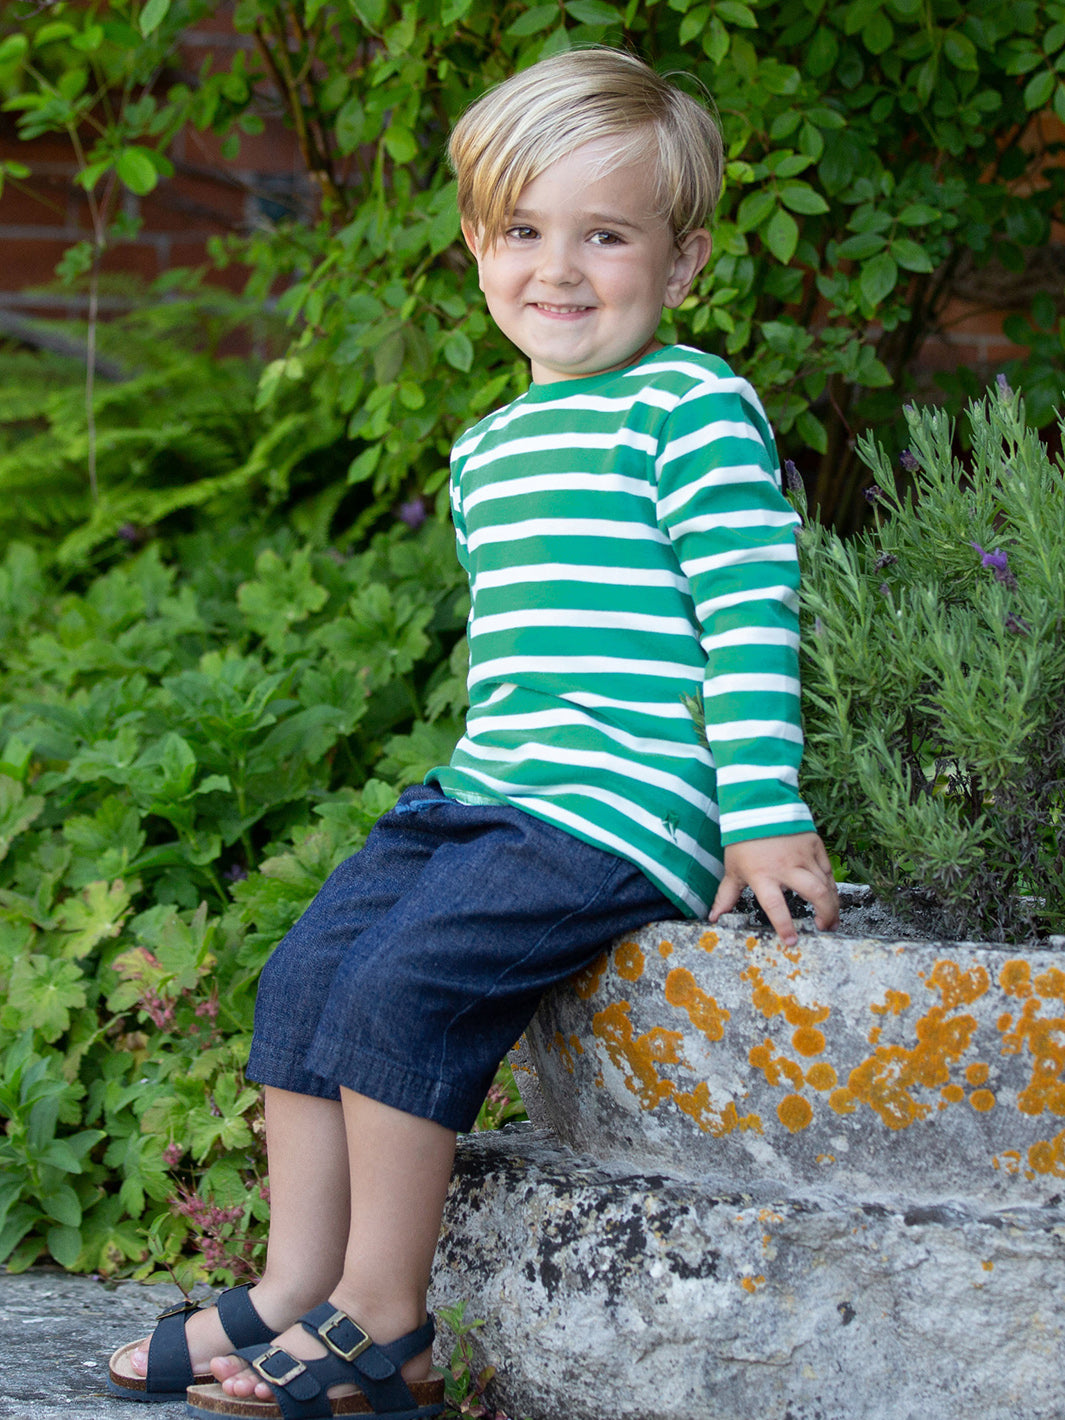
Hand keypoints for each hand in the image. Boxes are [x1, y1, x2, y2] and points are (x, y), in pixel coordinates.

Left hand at [709, 832, 839, 946]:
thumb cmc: (743, 840)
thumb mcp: (733, 868)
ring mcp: (803, 855)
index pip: (775, 906)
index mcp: (762, 875)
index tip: (791, 941)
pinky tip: (831, 897)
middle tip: (825, 929)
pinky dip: (832, 885)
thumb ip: (726, 895)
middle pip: (815, 893)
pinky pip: (828, 870)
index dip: (784, 925)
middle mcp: (786, 867)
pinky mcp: (814, 845)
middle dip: (825, 914)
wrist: (758, 805)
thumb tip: (714, 917)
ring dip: (832, 903)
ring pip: (825, 883)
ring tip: (833, 919)